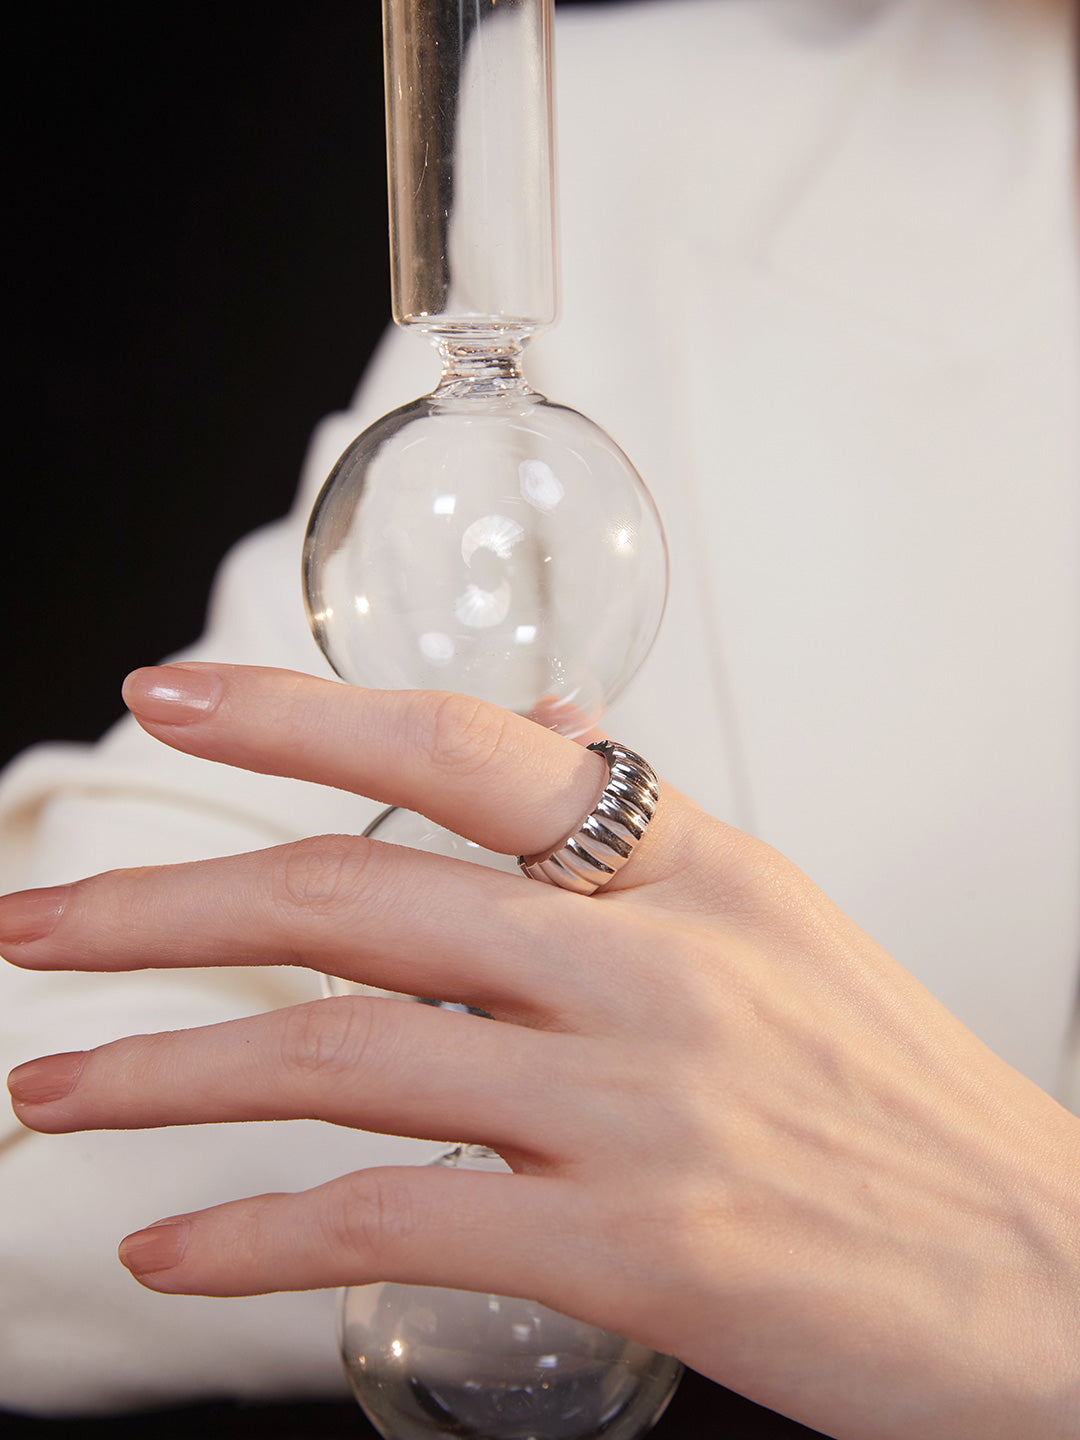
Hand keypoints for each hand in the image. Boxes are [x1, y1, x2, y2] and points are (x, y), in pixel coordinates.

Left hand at [4, 664, 1077, 1439]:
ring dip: (166, 1074)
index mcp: (696, 869)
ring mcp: (642, 1099)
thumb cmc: (898, 1109)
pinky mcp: (640, 1245)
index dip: (298, 714)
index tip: (167, 699)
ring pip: (345, 1053)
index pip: (463, 748)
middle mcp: (657, 963)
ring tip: (49, 1092)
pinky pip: (396, 1220)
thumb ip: (640, 849)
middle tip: (41, 924)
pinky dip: (258, 1234)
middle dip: (166, 907)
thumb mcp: (781, 931)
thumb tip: (546, 740)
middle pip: (358, 897)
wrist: (1045, 1274)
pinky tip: (174, 1247)